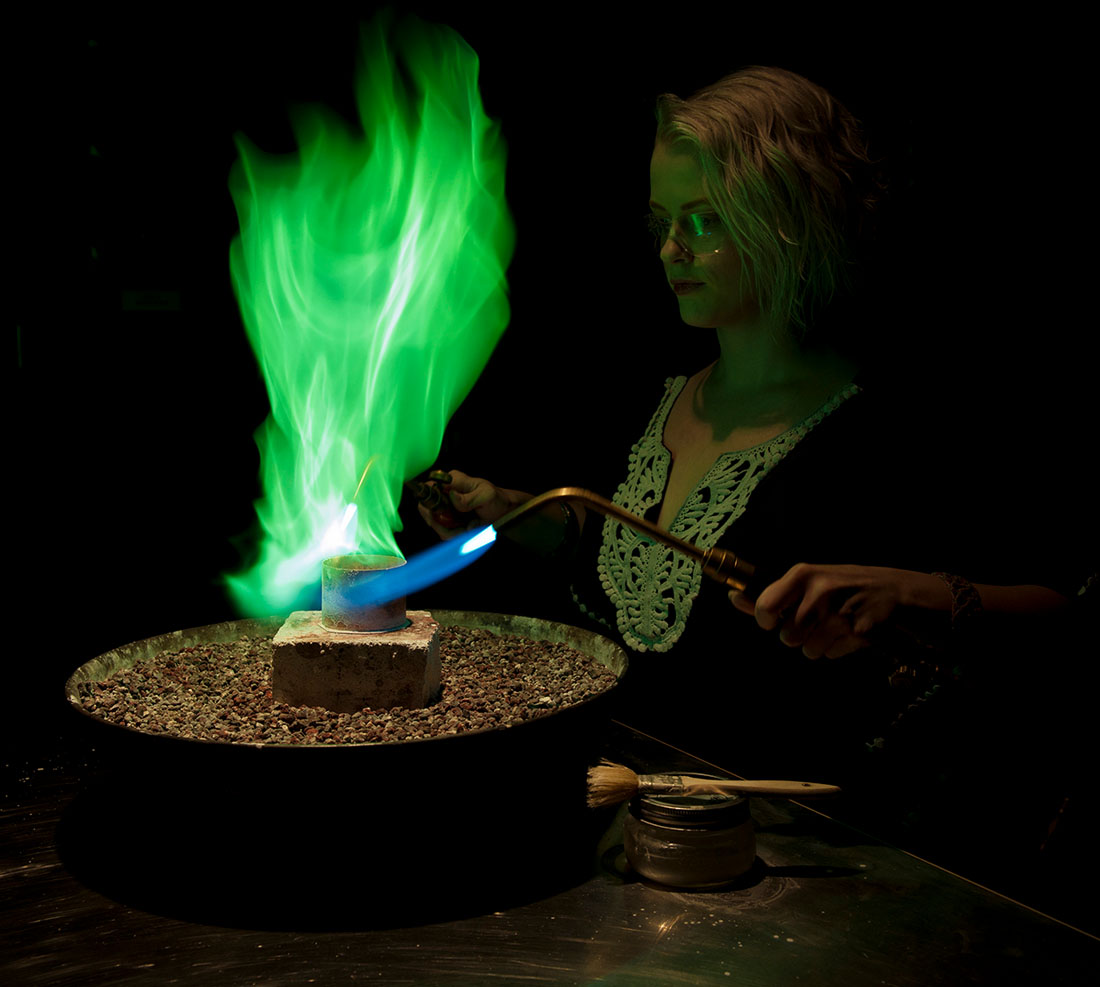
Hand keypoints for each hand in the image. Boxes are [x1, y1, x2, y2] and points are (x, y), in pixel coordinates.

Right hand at [416, 469, 528, 539]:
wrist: (504, 513)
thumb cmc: (496, 499)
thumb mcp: (486, 495)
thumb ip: (469, 498)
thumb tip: (452, 496)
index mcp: (452, 481)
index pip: (428, 488)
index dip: (429, 502)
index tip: (439, 515)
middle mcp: (445, 493)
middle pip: (426, 509)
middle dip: (439, 522)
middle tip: (460, 526)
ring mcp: (445, 509)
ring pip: (435, 524)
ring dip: (450, 531)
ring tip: (469, 527)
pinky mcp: (448, 521)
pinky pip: (443, 532)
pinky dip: (455, 535)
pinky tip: (467, 530)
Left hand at [729, 564, 947, 658]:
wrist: (896, 590)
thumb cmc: (843, 585)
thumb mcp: (809, 581)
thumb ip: (774, 593)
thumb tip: (734, 598)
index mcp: (803, 573)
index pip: (766, 607)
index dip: (766, 620)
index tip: (774, 621)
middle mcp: (819, 590)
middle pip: (787, 637)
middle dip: (798, 635)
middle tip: (816, 621)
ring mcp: (840, 611)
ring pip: (809, 649)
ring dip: (819, 644)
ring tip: (835, 625)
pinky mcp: (859, 632)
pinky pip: (831, 654)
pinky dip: (839, 648)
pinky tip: (851, 631)